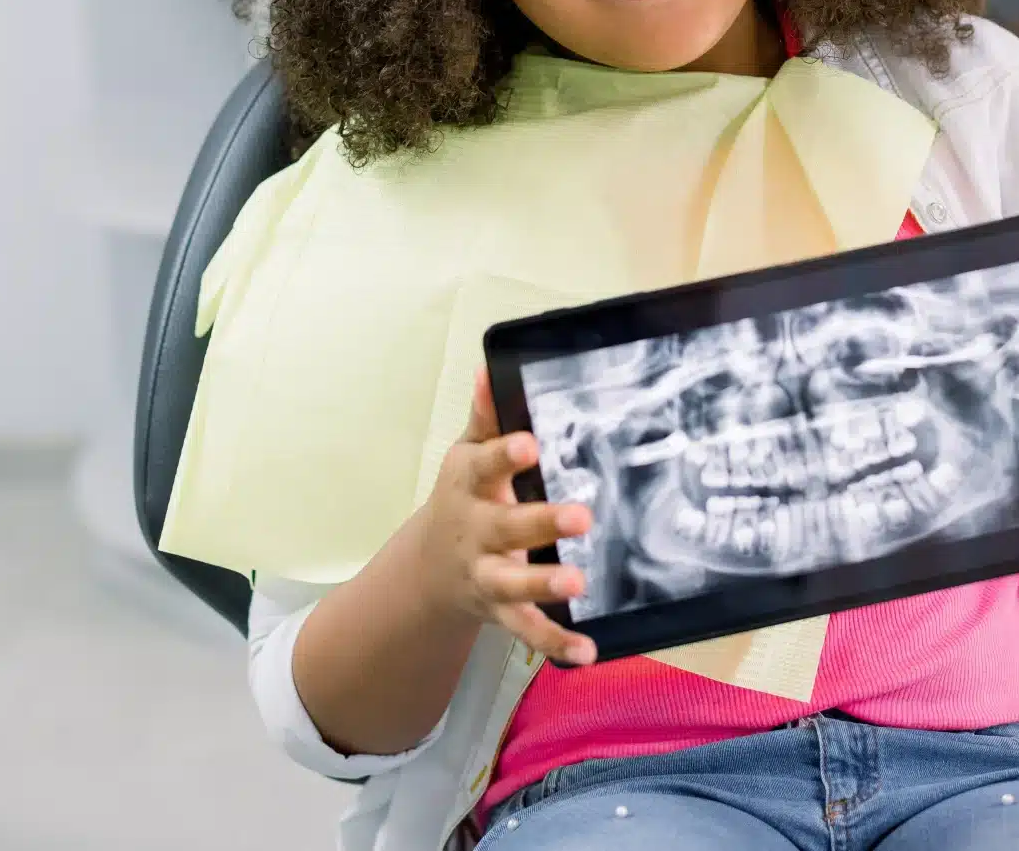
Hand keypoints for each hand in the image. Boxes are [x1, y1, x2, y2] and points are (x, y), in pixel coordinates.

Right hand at [414, 369, 597, 665]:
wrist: (431, 569)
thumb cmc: (465, 498)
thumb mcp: (467, 456)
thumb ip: (486, 417)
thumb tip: (490, 367)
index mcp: (469, 487)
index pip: (484, 466)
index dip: (505, 454)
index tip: (531, 443)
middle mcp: (475, 534)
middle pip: (504, 528)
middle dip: (540, 523)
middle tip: (580, 516)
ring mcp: (488, 576)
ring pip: (513, 584)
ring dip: (544, 584)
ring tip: (576, 581)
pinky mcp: (502, 611)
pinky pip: (529, 629)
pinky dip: (556, 643)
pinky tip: (588, 651)